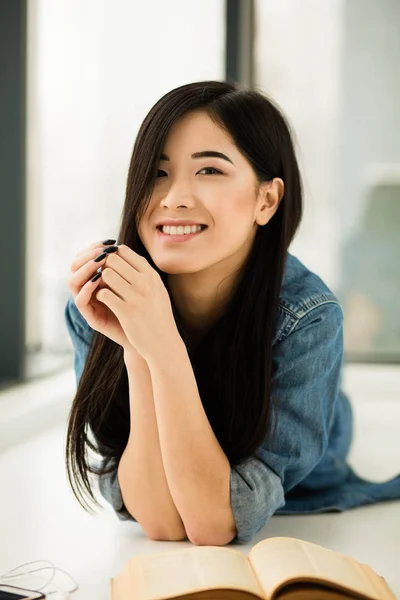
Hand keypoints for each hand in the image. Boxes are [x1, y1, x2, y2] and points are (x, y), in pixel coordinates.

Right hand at [68, 240, 138, 353]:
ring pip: (73, 281)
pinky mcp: (90, 317)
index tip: (108, 242)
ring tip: (99, 262)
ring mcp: (88, 303)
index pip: (86, 258)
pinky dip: (86, 289)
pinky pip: (80, 300)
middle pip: (75, 266)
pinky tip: (97, 280)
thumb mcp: (136, 284)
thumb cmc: (144, 308)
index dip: (94, 247)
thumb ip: (126, 268)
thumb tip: (121, 247)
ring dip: (85, 269)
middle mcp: (89, 290)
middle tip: (101, 251)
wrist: (148, 336)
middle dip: (87, 255)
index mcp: (98, 279)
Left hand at [93, 244, 178, 361]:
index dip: (112, 256)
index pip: (124, 251)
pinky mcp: (126, 312)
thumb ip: (143, 272)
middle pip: (113, 259)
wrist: (163, 342)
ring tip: (104, 288)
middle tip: (103, 278)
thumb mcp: (157, 289)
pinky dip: (100, 295)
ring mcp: (136, 297)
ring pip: (107, 274)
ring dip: (101, 280)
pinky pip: (104, 294)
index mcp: (151, 275)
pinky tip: (105, 301)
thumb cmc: (158, 315)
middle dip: (104, 267)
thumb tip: (124, 252)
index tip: (110, 266)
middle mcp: (145, 283)